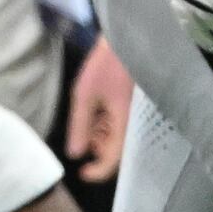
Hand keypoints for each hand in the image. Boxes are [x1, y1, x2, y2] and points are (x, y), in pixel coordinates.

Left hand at [66, 37, 133, 180]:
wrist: (127, 39)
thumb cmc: (105, 64)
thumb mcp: (85, 94)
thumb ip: (80, 125)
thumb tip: (75, 154)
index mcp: (125, 123)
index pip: (113, 160)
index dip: (97, 172)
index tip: (82, 172)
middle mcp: (136, 124)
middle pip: (119, 152)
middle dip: (98, 148)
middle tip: (84, 132)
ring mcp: (137, 116)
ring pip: (121, 139)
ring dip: (102, 135)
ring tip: (90, 114)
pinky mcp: (136, 108)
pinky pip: (124, 126)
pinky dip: (109, 124)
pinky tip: (99, 109)